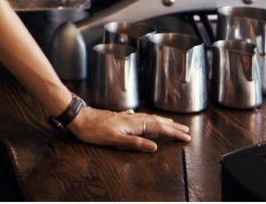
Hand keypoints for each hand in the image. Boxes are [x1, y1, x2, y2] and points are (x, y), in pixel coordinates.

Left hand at [68, 106, 190, 151]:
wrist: (79, 118)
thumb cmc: (94, 130)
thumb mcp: (115, 140)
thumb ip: (135, 143)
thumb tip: (154, 147)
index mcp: (134, 124)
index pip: (159, 128)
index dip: (173, 133)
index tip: (186, 136)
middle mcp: (133, 119)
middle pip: (158, 122)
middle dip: (173, 127)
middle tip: (186, 130)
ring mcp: (128, 118)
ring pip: (151, 119)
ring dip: (164, 122)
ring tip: (174, 125)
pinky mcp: (122, 118)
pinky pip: (143, 118)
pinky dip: (152, 120)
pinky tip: (150, 121)